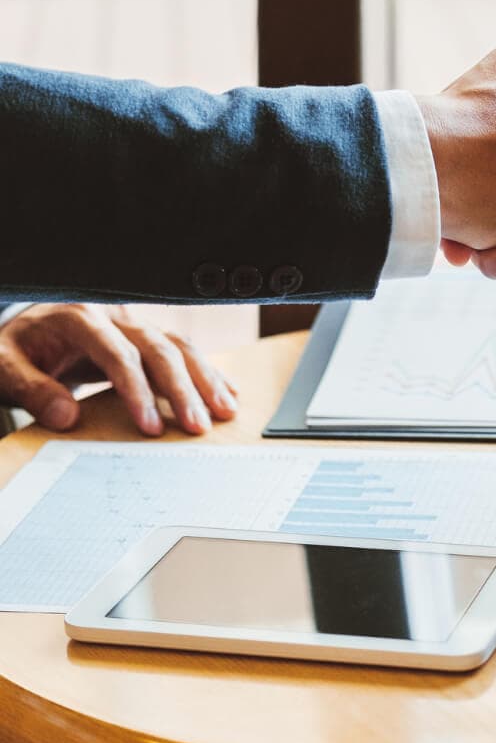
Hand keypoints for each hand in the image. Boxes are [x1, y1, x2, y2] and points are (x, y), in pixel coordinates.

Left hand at [0, 304, 237, 434]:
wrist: (24, 331)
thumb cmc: (16, 350)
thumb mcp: (5, 367)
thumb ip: (32, 390)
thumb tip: (65, 416)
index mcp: (79, 317)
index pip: (118, 354)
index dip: (138, 391)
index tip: (151, 427)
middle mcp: (113, 315)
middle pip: (159, 348)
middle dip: (184, 388)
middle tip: (199, 425)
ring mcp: (133, 322)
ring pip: (178, 345)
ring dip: (205, 378)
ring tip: (226, 410)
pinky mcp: (144, 335)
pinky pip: (181, 350)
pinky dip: (206, 371)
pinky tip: (227, 391)